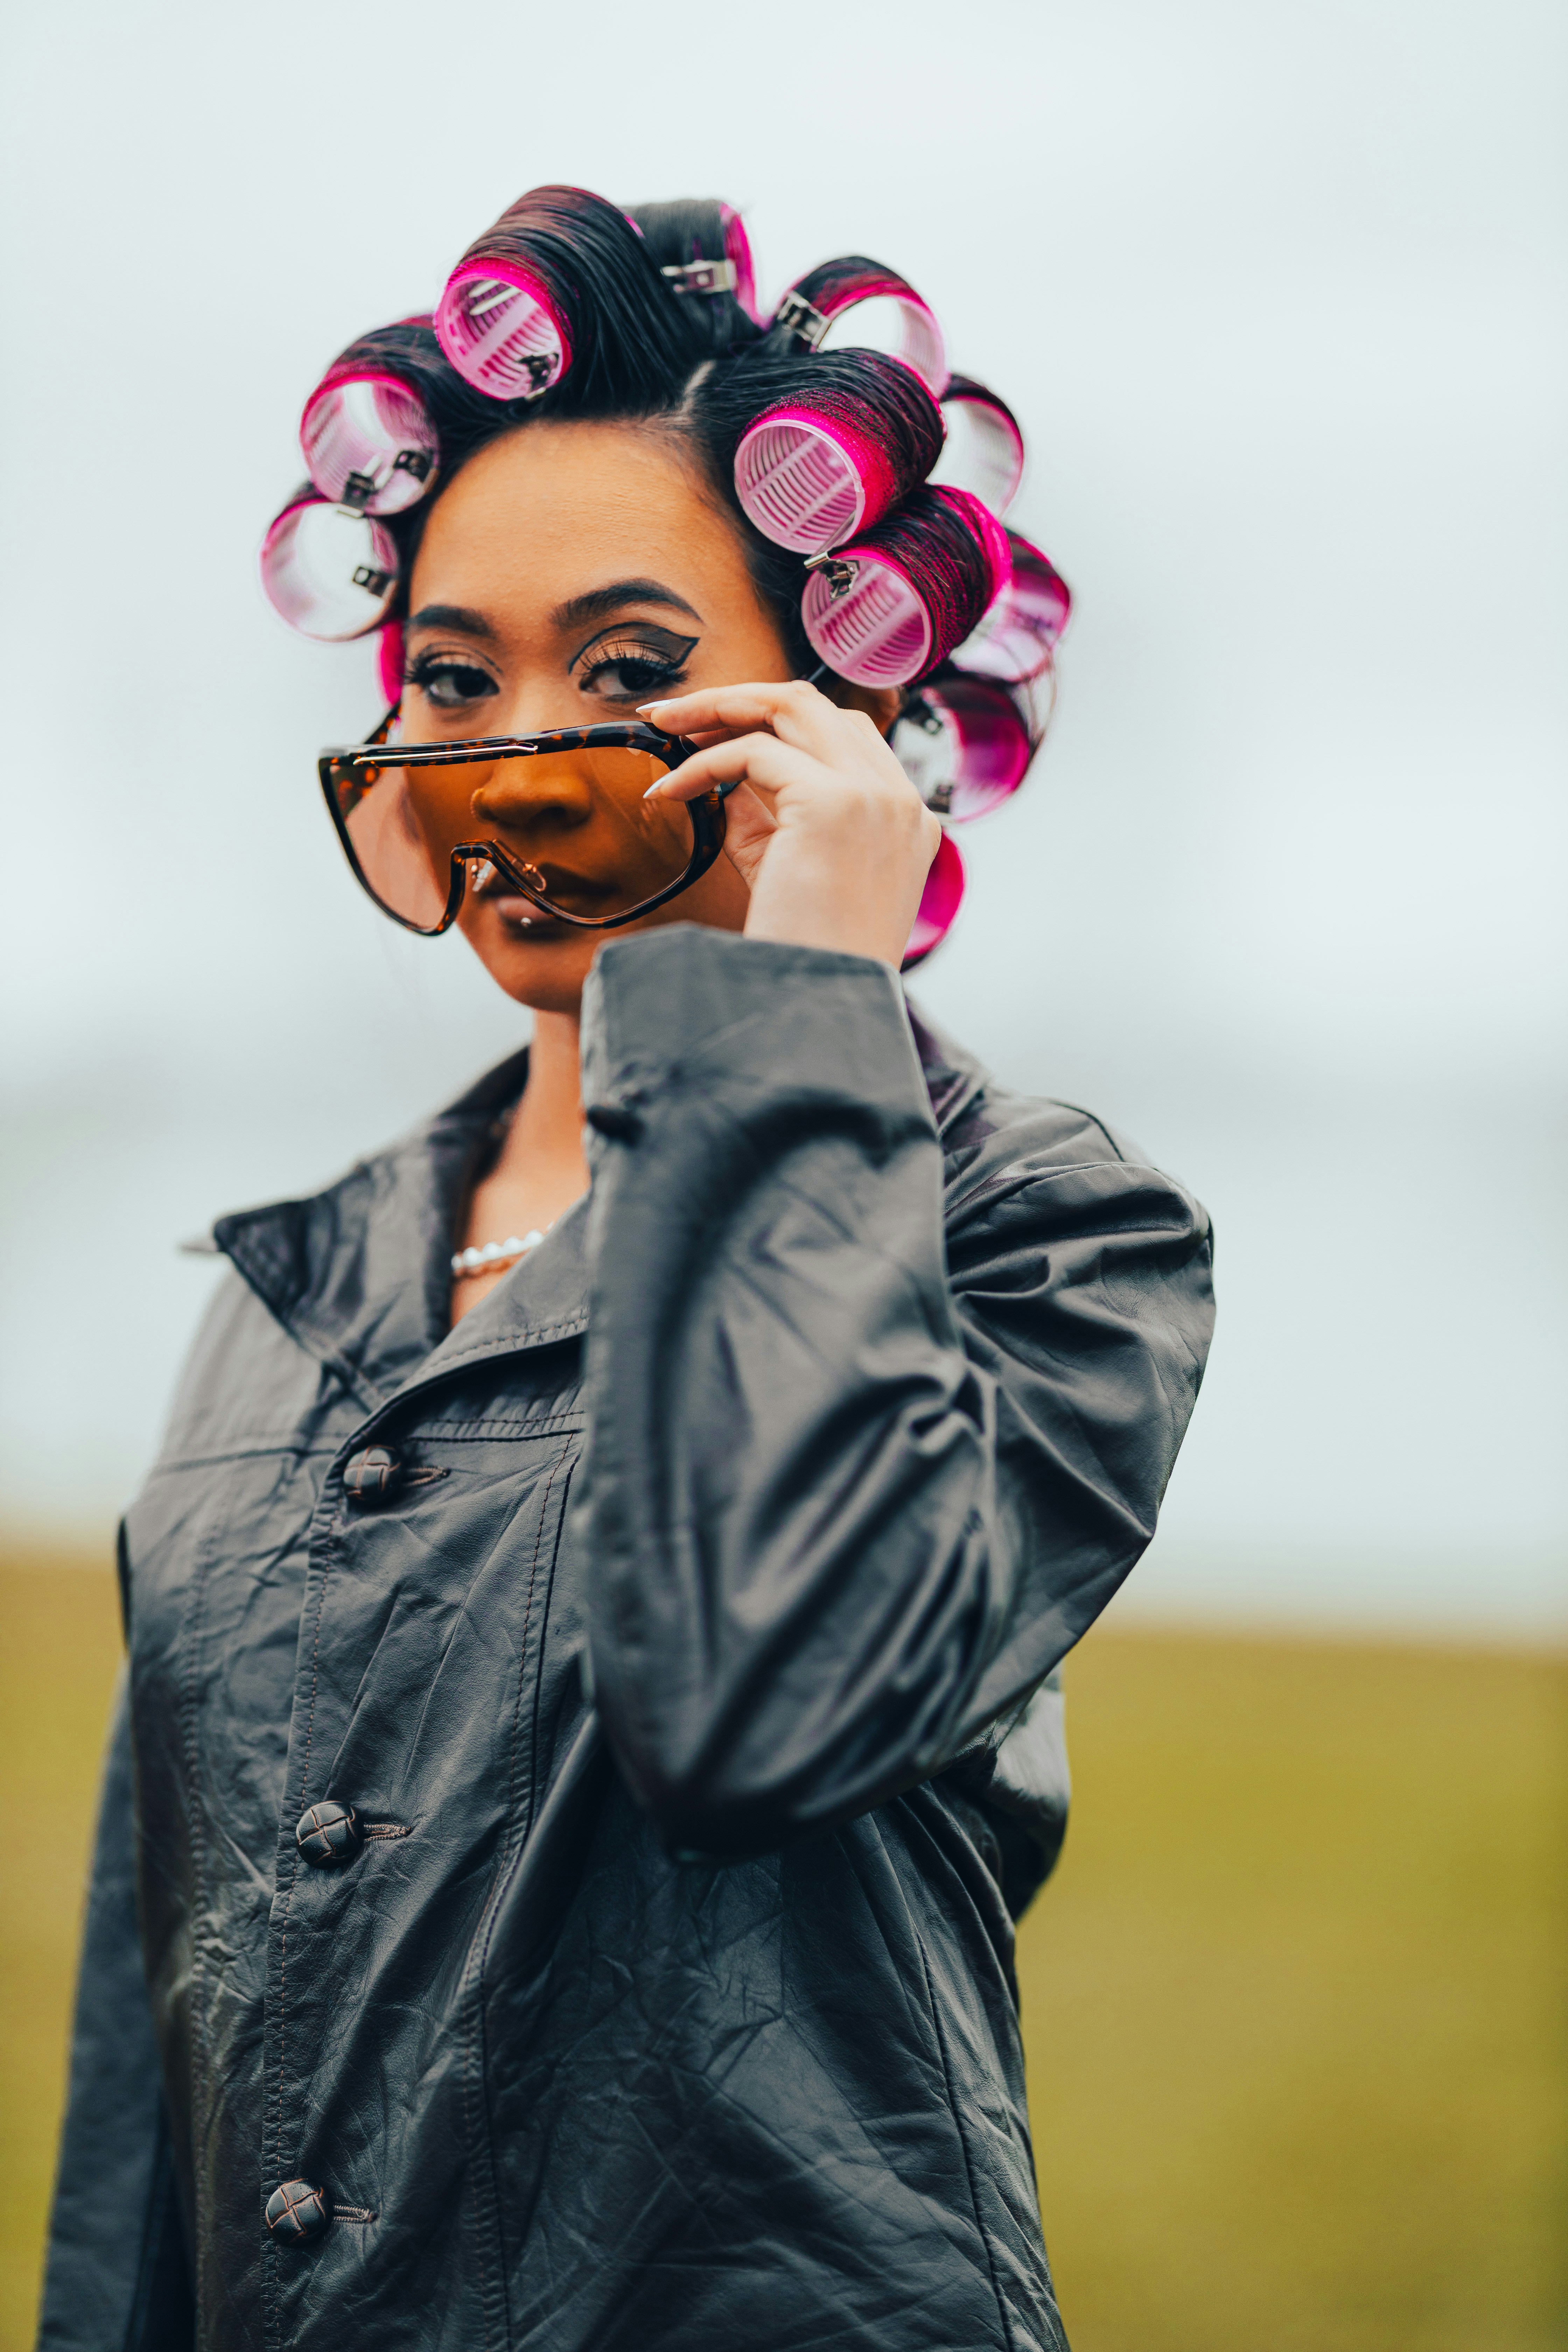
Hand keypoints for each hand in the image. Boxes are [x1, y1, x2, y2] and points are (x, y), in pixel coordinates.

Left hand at [637, 680, 939, 970]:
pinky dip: (701, 765)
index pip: (842, 734)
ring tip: (665, 726)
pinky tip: (667, 791)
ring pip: (791, 704)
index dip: (773, 722)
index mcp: (903, 818)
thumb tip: (722, 778)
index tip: (715, 734)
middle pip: (816, 704)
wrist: (818, 1008)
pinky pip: (751, 753)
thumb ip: (764, 818)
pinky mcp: (834, 804)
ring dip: (718, 706)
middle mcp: (898, 799)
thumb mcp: (786, 871)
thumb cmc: (803, 956)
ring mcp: (873, 796)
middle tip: (675, 715)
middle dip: (739, 699)